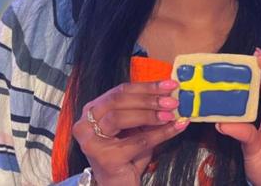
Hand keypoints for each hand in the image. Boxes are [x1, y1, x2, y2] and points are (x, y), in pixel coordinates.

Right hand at [73, 80, 188, 185]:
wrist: (120, 184)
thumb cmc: (127, 154)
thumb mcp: (137, 127)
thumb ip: (147, 110)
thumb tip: (169, 94)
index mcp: (93, 111)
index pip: (120, 91)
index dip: (146, 86)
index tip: (169, 85)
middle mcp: (85, 125)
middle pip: (117, 101)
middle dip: (148, 99)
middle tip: (172, 100)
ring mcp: (92, 143)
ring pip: (119, 118)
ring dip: (149, 114)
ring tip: (171, 114)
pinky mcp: (105, 159)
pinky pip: (137, 142)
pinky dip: (159, 134)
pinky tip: (175, 128)